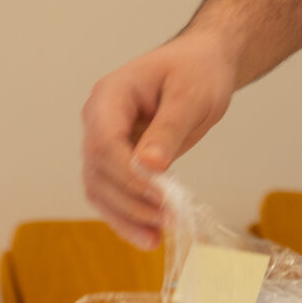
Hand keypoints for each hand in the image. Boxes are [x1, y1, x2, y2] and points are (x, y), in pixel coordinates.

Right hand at [80, 30, 240, 247]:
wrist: (203, 65)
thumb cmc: (198, 70)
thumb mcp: (191, 94)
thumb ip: (169, 127)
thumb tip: (150, 165)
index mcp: (110, 96)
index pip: (105, 142)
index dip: (128, 173)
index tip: (159, 195)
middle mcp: (98, 120)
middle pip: (98, 170)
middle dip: (129, 199)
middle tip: (167, 218)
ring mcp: (106, 141)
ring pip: (100, 188)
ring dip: (125, 216)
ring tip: (157, 237)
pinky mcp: (118, 161)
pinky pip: (113, 193)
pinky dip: (127, 216)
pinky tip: (149, 236)